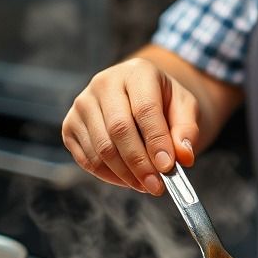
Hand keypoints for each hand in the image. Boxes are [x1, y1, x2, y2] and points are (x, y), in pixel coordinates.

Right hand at [62, 56, 200, 195]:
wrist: (138, 94)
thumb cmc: (163, 101)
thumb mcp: (185, 107)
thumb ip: (187, 130)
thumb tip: (183, 157)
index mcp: (137, 72)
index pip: (145, 109)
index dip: (156, 141)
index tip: (168, 167)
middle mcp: (104, 83)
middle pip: (119, 129)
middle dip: (140, 163)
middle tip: (157, 186)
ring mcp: (83, 103)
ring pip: (102, 148)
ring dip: (125, 174)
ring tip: (146, 185)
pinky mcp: (70, 125)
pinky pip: (86, 159)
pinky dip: (108, 176)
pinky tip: (128, 180)